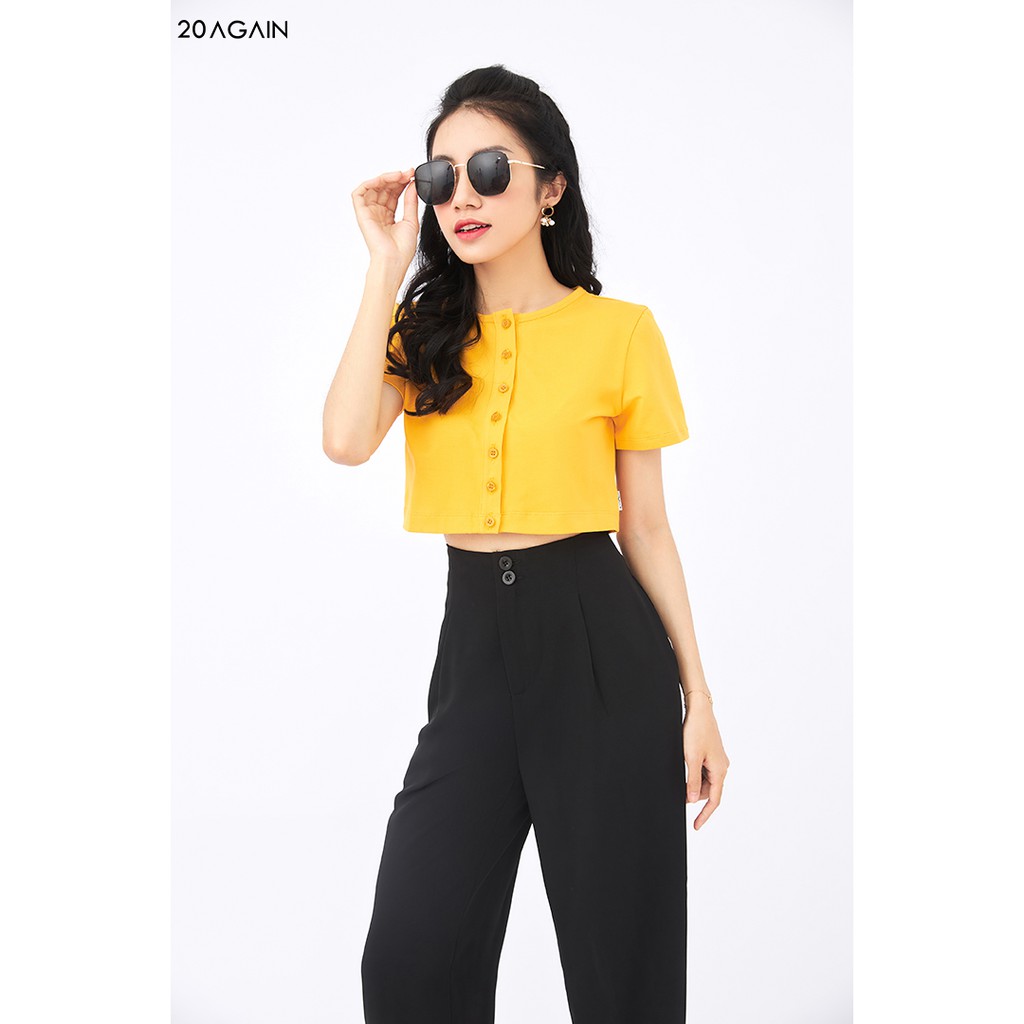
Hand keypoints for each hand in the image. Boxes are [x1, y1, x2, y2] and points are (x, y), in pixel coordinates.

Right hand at [351, 167, 419, 267]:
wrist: (394, 260)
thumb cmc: (402, 249)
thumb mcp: (411, 220)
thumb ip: (410, 201)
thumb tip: (413, 184)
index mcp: (388, 216)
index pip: (393, 193)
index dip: (402, 182)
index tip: (412, 175)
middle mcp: (378, 213)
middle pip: (384, 188)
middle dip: (396, 178)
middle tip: (408, 173)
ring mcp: (369, 213)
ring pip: (373, 187)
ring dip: (385, 178)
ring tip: (399, 175)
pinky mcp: (361, 213)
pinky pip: (359, 193)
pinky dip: (370, 182)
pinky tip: (383, 179)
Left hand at [682, 702, 728, 829]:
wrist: (699, 709)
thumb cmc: (696, 730)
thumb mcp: (691, 758)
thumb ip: (692, 781)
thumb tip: (693, 800)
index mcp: (720, 770)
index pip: (714, 800)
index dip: (704, 815)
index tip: (696, 826)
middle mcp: (722, 767)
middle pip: (709, 791)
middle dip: (695, 794)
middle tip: (678, 791)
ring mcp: (717, 760)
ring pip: (706, 781)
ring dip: (694, 782)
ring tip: (681, 770)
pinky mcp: (712, 754)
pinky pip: (704, 771)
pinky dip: (695, 773)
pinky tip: (685, 765)